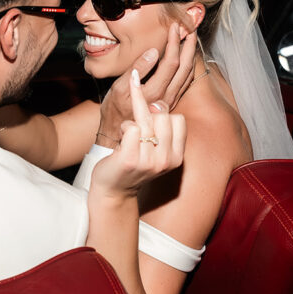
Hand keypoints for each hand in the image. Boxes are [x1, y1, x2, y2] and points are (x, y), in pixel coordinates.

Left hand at [92, 68, 185, 195]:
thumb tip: (156, 103)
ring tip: (126, 137)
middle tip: (137, 132)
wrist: (113, 190)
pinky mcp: (130, 159)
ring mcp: (149, 161)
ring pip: (145, 119)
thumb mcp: (154, 146)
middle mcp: (166, 161)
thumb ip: (160, 125)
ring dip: (131, 123)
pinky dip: (123, 128)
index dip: (163, 114)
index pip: (179, 119)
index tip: (151, 121)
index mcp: (177, 157)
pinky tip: (120, 141)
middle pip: (163, 116)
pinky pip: (131, 127)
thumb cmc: (133, 162)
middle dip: (147, 116)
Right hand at [97, 24, 196, 146]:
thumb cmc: (113, 110)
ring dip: (191, 55)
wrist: (118, 136)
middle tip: (189, 28)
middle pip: (184, 68)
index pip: (170, 63)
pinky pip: (185, 84)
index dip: (174, 43)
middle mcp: (166, 98)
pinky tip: (188, 59)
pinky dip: (189, 67)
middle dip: (188, 45)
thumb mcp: (118, 88)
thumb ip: (137, 70)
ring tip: (191, 38)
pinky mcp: (171, 104)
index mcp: (154, 92)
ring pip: (187, 75)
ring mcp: (171, 102)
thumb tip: (153, 52)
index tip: (174, 28)